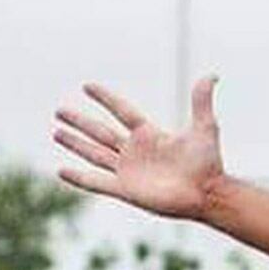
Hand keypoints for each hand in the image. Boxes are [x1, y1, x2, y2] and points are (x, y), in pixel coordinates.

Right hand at [54, 76, 225, 218]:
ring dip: (75, 143)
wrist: (208, 194)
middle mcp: (135, 151)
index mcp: (149, 134)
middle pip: (101, 132)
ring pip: (95, 154)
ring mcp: (129, 171)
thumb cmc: (208, 163)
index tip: (87, 86)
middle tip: (59, 110)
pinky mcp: (126, 190)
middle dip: (80, 122)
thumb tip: (212, 75)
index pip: (122, 111)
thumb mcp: (204, 128)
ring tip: (56, 132)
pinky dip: (79, 177)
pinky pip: (97, 182)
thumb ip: (201, 101)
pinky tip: (61, 170)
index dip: (106, 99)